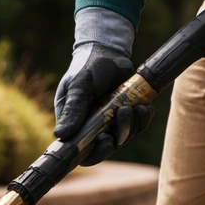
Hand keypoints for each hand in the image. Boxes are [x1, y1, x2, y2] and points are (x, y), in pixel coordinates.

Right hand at [54, 7, 151, 164]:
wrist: (107, 51)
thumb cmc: (87, 67)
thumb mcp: (78, 87)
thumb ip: (72, 110)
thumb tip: (60, 135)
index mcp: (74, 124)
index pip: (80, 150)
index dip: (94, 154)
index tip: (105, 142)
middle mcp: (90, 127)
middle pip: (106, 147)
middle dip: (119, 136)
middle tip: (123, 115)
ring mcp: (108, 122)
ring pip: (123, 137)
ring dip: (132, 126)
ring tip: (136, 107)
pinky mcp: (124, 115)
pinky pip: (135, 126)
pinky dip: (142, 120)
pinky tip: (144, 108)